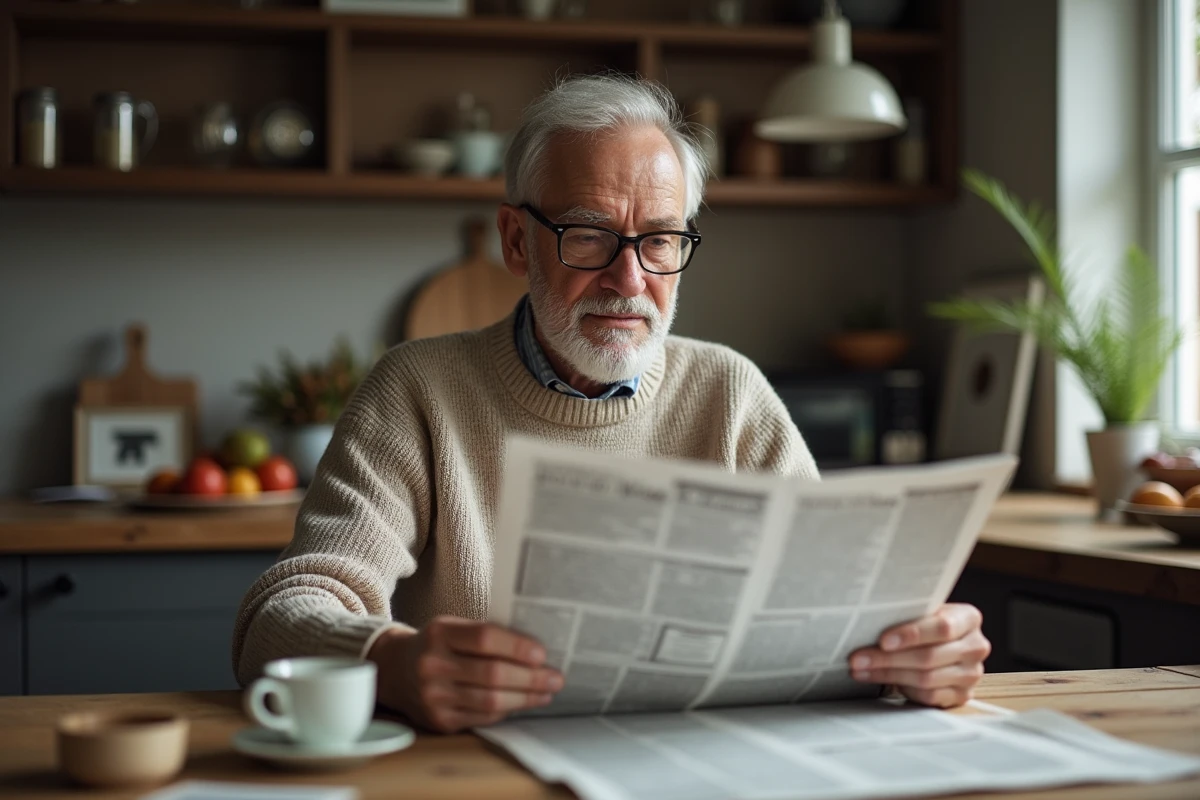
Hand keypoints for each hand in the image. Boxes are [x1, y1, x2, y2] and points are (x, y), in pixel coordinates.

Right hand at [367, 616, 563, 732]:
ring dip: (525, 698)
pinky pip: (482, 717)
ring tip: (546, 692)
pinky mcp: (439, 720)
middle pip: (492, 674)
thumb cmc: (438, 644)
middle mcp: (433, 665)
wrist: (396, 670)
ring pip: (490, 700)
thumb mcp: (452, 628)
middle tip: (556, 678)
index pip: (485, 639)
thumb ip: (486, 634)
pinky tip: (523, 703)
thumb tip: (535, 650)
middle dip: (530, 678)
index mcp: (440, 633)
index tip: (542, 653)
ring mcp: (434, 696)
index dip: (517, 647)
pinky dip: (507, 710)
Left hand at [848, 603, 989, 707]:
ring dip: (888, 674)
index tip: (883, 640)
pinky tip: (879, 680)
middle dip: (888, 658)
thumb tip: (869, 617)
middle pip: (929, 656)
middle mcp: (975, 646)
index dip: (911, 634)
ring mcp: (971, 674)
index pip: (942, 627)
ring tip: (861, 669)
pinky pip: (929, 696)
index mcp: (969, 619)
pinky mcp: (962, 695)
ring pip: (925, 679)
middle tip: (858, 658)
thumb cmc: (926, 624)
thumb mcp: (923, 612)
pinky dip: (902, 688)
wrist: (940, 643)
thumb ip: (908, 613)